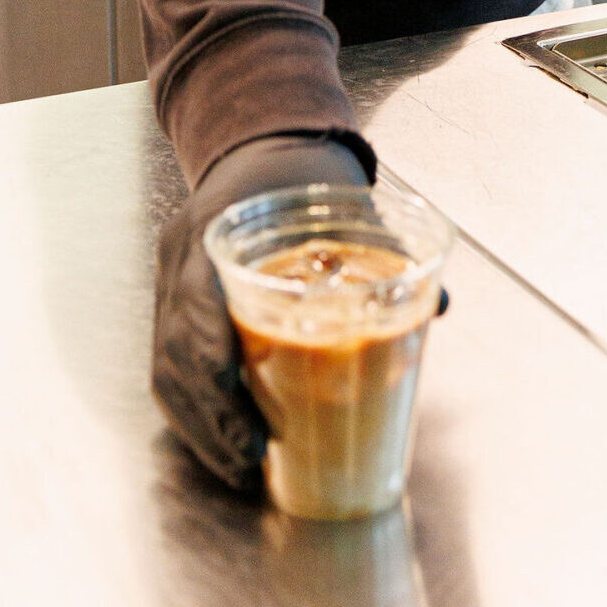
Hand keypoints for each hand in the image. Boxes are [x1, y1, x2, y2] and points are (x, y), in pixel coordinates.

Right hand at [153, 132, 369, 492]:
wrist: (259, 142)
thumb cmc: (300, 173)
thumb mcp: (342, 200)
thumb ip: (385, 251)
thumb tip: (440, 305)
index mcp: (214, 224)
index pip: (193, 297)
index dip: (210, 355)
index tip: (239, 399)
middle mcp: (179, 256)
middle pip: (174, 348)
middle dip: (210, 413)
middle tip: (253, 455)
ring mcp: (168, 281)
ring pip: (166, 366)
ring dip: (201, 424)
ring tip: (243, 464)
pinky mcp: (170, 305)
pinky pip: (167, 366)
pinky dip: (194, 411)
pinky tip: (225, 441)